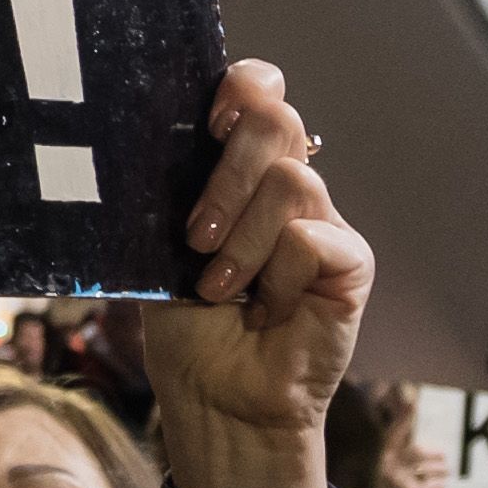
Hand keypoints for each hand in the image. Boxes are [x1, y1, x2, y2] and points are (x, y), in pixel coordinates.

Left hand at [138, 58, 367, 487]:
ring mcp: (323, 222)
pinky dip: (276, 277)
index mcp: (238, 171)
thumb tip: (138, 142)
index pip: (260, 91)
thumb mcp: (156, 251)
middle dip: (227, 173)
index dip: (244, 86)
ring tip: (220, 288)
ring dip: (242, 241)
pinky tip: (263, 311)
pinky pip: (313, 239)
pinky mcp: (349, 264)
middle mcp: (286, 187)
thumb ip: (165, 196)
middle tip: (196, 235)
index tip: (210, 118)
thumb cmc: (185, 328)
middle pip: (277, 121)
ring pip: (293, 182)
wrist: (217, 401)